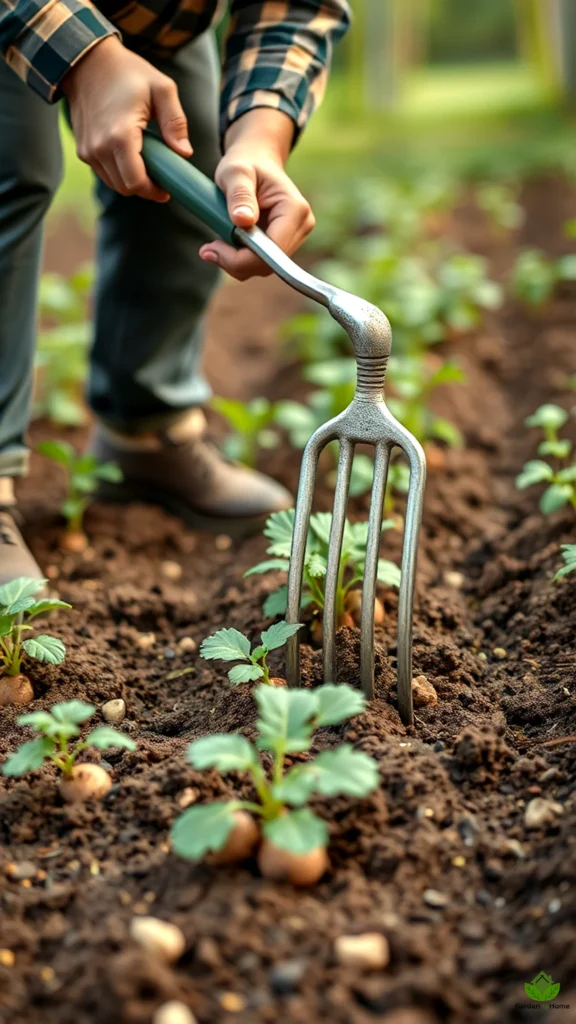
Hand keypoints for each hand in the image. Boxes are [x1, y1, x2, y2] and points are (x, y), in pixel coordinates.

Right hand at [62, 36, 191, 200]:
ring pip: (115, 184)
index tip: (168, 189)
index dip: (154, 191)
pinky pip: (105, 173)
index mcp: (120, 136)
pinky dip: (119, 172)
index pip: (136, 182)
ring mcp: (88, 151)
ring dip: (132, 180)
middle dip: (146, 188)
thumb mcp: (161, 89)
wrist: (87, 62)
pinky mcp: (82, 150)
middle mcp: (100, 148)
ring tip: (147, 164)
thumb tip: (184, 153)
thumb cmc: (127, 72)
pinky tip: (131, 156)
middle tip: (161, 177)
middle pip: (126, 188)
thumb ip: (175, 122)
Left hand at [200, 109, 314, 279]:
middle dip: (235, 262)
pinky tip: (226, 244)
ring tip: (215, 244)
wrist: (256, 160)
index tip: (211, 249)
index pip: (272, 252)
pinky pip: (260, 263)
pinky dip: (240, 259)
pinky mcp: (283, 244)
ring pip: (263, 268)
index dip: (241, 259)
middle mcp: (301, 226)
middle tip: (207, 249)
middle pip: (268, 265)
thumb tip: (242, 221)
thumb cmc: (245, 162)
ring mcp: (294, 237)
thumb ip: (239, 194)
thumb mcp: (236, 172)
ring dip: (235, 262)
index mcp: (295, 209)